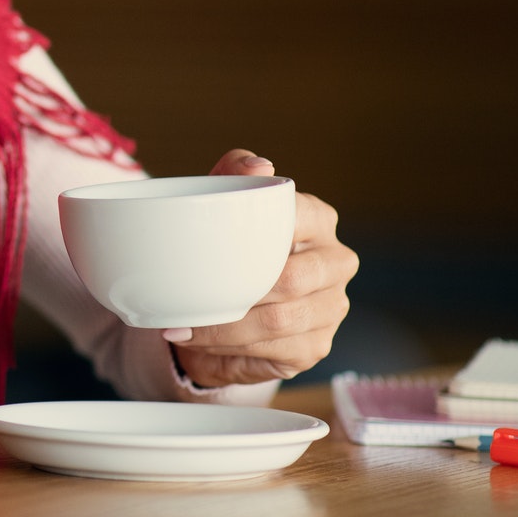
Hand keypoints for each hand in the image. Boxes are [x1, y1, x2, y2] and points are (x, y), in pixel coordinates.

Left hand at [165, 149, 358, 386]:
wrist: (223, 302)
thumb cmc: (225, 243)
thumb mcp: (221, 200)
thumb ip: (234, 171)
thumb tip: (262, 165)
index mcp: (319, 220)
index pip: (300, 219)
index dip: (258, 234)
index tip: (216, 246)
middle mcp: (336, 263)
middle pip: (290, 280)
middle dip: (234, 292)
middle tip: (186, 297)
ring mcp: (332, 308)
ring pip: (277, 321)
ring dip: (223, 328)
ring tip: (181, 326)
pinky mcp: (316, 346)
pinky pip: (273, 351)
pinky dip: (228, 348)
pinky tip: (200, 342)